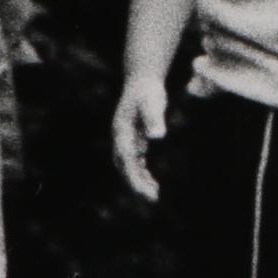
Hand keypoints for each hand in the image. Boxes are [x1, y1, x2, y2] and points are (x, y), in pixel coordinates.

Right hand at [111, 72, 173, 202]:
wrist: (142, 80)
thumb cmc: (148, 91)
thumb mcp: (153, 101)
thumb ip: (155, 118)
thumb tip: (158, 136)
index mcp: (121, 131)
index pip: (126, 160)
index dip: (134, 176)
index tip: (145, 190)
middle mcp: (120, 138)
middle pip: (124, 166)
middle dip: (136, 183)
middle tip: (152, 197)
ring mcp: (125, 140)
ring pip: (128, 166)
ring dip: (138, 180)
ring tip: (154, 194)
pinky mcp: (132, 140)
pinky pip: (135, 162)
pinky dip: (142, 173)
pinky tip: (152, 182)